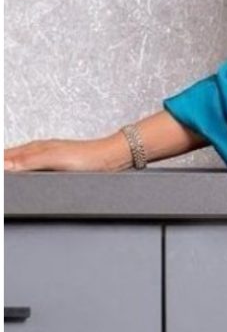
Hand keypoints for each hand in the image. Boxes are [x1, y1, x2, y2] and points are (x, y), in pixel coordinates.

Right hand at [4, 132, 133, 172]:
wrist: (110, 158)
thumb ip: (29, 160)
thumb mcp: (54, 159)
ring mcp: (48, 157)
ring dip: (11, 166)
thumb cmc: (86, 157)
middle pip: (11, 158)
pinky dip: (24, 173)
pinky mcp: (57, 165)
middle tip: (2, 182)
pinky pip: (34, 168)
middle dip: (3, 164)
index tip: (0, 173)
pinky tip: (26, 178)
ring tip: (6, 173)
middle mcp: (39, 151)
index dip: (0, 162)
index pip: (6, 156)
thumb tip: (4, 164)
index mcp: (35, 148)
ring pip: (22, 162)